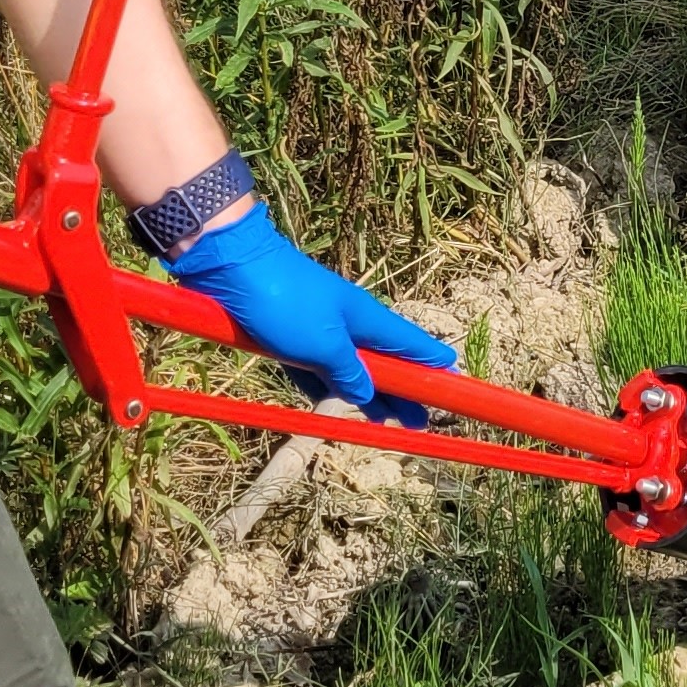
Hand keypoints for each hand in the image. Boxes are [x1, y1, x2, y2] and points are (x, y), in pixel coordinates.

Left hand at [172, 207, 456, 420]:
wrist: (232, 264)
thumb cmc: (285, 300)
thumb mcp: (324, 345)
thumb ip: (349, 372)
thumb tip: (368, 393)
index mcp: (367, 319)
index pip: (413, 346)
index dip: (434, 367)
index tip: (455, 383)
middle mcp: (347, 323)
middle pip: (383, 364)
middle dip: (402, 393)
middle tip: (420, 421)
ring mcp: (317, 328)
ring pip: (350, 369)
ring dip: (367, 394)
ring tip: (387, 420)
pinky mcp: (288, 336)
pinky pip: (315, 369)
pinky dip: (327, 387)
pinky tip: (335, 401)